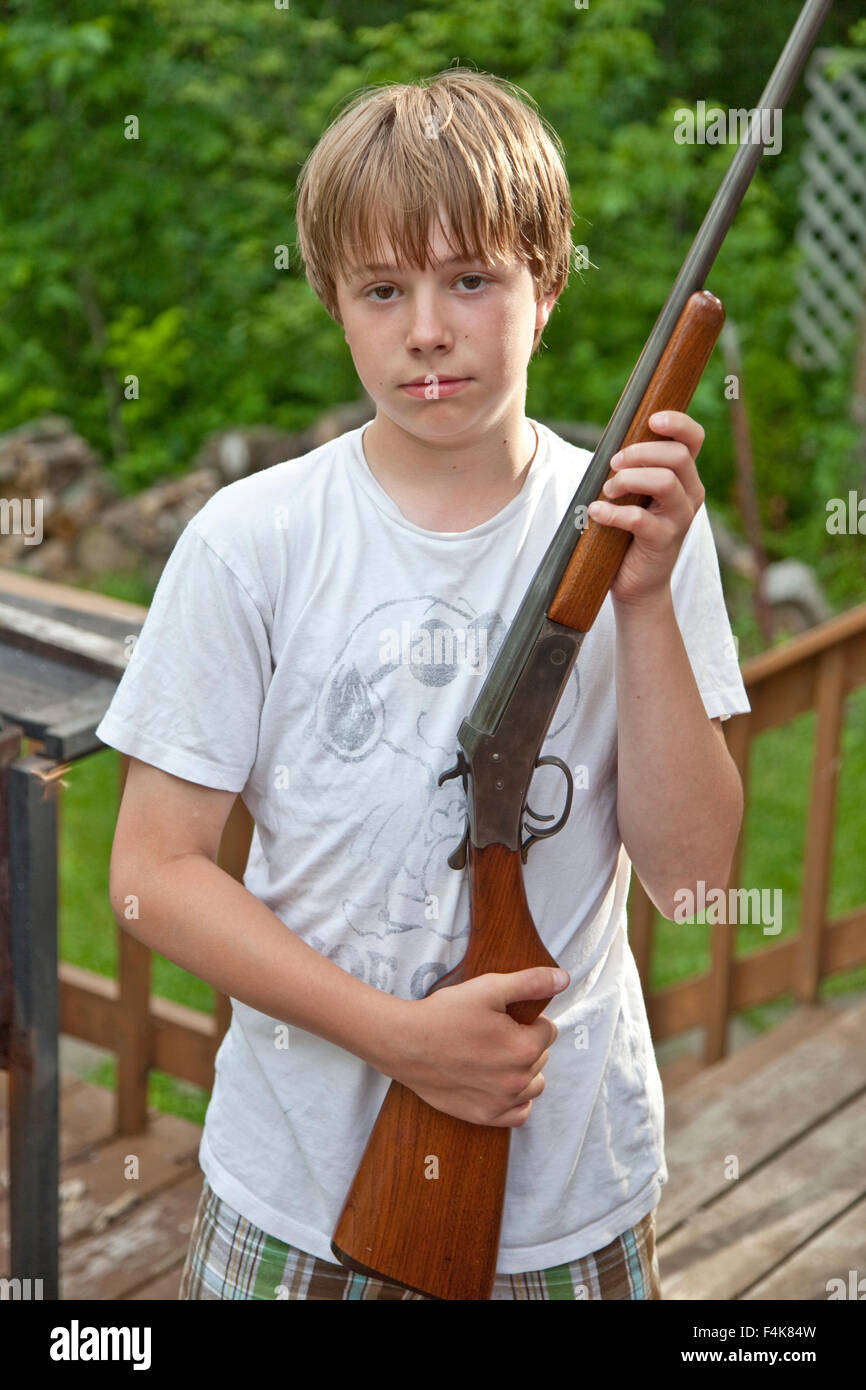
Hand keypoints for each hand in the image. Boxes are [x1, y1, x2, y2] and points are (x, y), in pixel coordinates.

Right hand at [390, 967, 568, 1127]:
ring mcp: (501, 1103)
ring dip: (524, 1071)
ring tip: (496, 1057)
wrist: (405, 1044)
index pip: (548, 1031)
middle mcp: (517, 1081)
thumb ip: (531, 982)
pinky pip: (520, 1114)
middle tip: (494, 1034)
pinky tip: (499, 1083)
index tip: (504, 1018)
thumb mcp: (489, 988)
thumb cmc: (445, 1013)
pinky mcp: (485, 1117)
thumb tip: (564, 979)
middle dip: (526, 1044)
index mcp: (523, 1048)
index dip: (528, 1020)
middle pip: (542, 1057)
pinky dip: (515, 1100)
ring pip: (534, 1085)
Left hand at [587, 409, 705, 608]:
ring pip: (665, 481)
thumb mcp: (634, 495)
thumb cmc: (630, 534)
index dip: (677, 423)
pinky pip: (640, 518)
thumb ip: (632, 469)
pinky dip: (613, 512)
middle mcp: (690, 494)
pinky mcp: (664, 541)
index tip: (651, 419)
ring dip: (629, 479)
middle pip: (677, 456)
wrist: (637, 585)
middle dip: (640, 452)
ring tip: (607, 490)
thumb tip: (610, 444)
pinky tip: (596, 513)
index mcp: (684, 477)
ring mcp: (680, 519)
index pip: (693, 439)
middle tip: (613, 464)